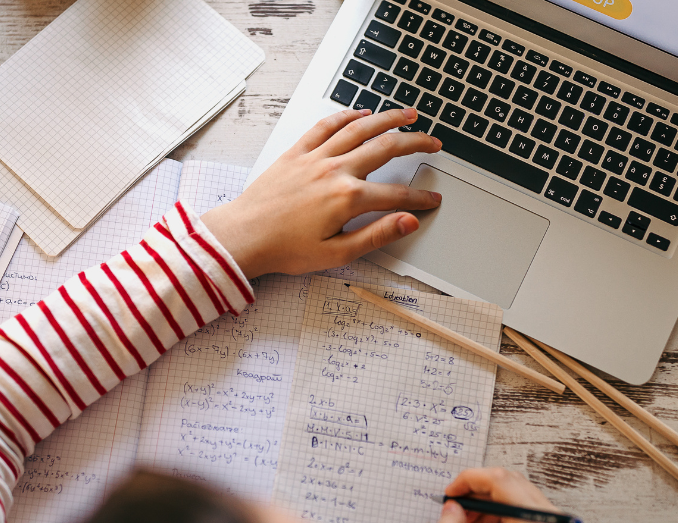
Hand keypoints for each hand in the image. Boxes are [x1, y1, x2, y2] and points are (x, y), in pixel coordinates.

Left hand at [200, 107, 441, 277]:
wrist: (244, 236)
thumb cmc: (285, 249)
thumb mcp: (337, 253)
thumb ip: (377, 235)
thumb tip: (408, 221)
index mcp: (347, 198)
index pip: (396, 194)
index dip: (420, 198)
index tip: (433, 200)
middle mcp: (335, 171)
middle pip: (385, 148)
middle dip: (415, 143)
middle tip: (433, 142)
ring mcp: (315, 157)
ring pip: (359, 129)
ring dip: (388, 119)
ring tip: (408, 114)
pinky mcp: (296, 152)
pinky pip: (325, 126)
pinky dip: (346, 116)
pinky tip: (361, 113)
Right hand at [432, 468, 572, 522]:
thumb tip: (449, 508)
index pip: (500, 481)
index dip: (469, 480)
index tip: (450, 494)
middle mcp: (552, 521)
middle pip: (508, 481)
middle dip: (476, 493)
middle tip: (456, 514)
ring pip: (515, 490)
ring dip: (487, 502)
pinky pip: (523, 504)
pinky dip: (499, 511)